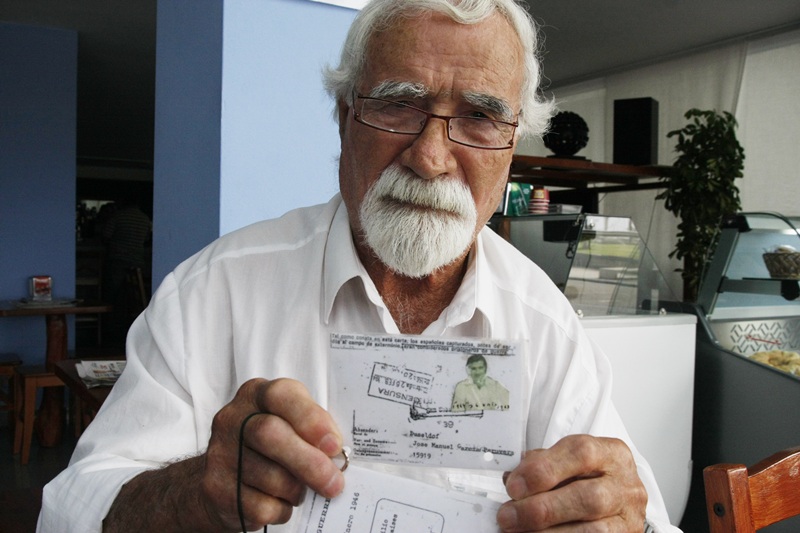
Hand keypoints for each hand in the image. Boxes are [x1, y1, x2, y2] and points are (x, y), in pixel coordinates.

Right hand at [104, 378, 344, 532]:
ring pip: (270, 476)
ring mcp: (219, 454)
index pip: (281, 396)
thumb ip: (310, 428)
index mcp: (256, 395)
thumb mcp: (288, 423)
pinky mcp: (215, 489)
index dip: (310, 419)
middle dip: (310, 463)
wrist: (220, 479)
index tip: (334, 444)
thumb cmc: (268, 447)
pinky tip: (280, 502)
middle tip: (335, 483)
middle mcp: (232, 419)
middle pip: (270, 435)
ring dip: (296, 490)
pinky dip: (281, 509)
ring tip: (300, 489)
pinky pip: (261, 506)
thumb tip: (337, 453)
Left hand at [496, 434, 646, 531]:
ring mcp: (628, 517)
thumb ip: (543, 465)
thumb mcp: (569, 462)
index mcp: (611, 454)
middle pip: (588, 498)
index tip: (514, 485)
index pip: (581, 453)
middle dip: (542, 508)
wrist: (615, 500)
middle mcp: (625, 485)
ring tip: (518, 531)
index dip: (545, 468)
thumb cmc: (588, 477)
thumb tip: (513, 479)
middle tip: (508, 516)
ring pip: (592, 531)